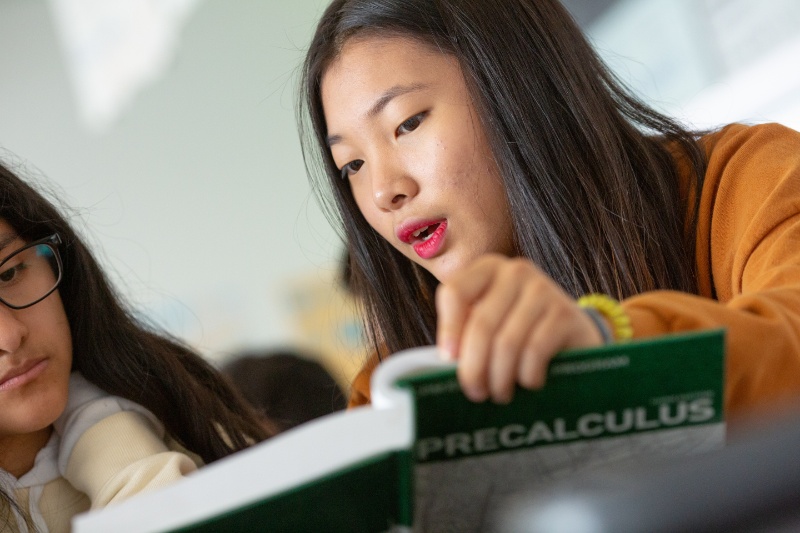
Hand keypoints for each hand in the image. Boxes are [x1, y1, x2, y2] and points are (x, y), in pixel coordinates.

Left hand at [435, 254, 602, 403]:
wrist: (573, 335)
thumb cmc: (519, 332)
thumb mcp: (490, 324)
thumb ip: (466, 333)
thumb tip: (445, 364)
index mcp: (487, 269)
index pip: (455, 292)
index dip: (448, 329)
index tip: (448, 361)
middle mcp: (515, 271)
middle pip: (480, 324)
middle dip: (474, 366)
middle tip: (475, 393)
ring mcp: (543, 289)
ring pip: (507, 342)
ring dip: (499, 378)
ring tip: (499, 394)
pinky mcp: (566, 313)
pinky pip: (535, 351)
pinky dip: (527, 375)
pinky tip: (528, 383)